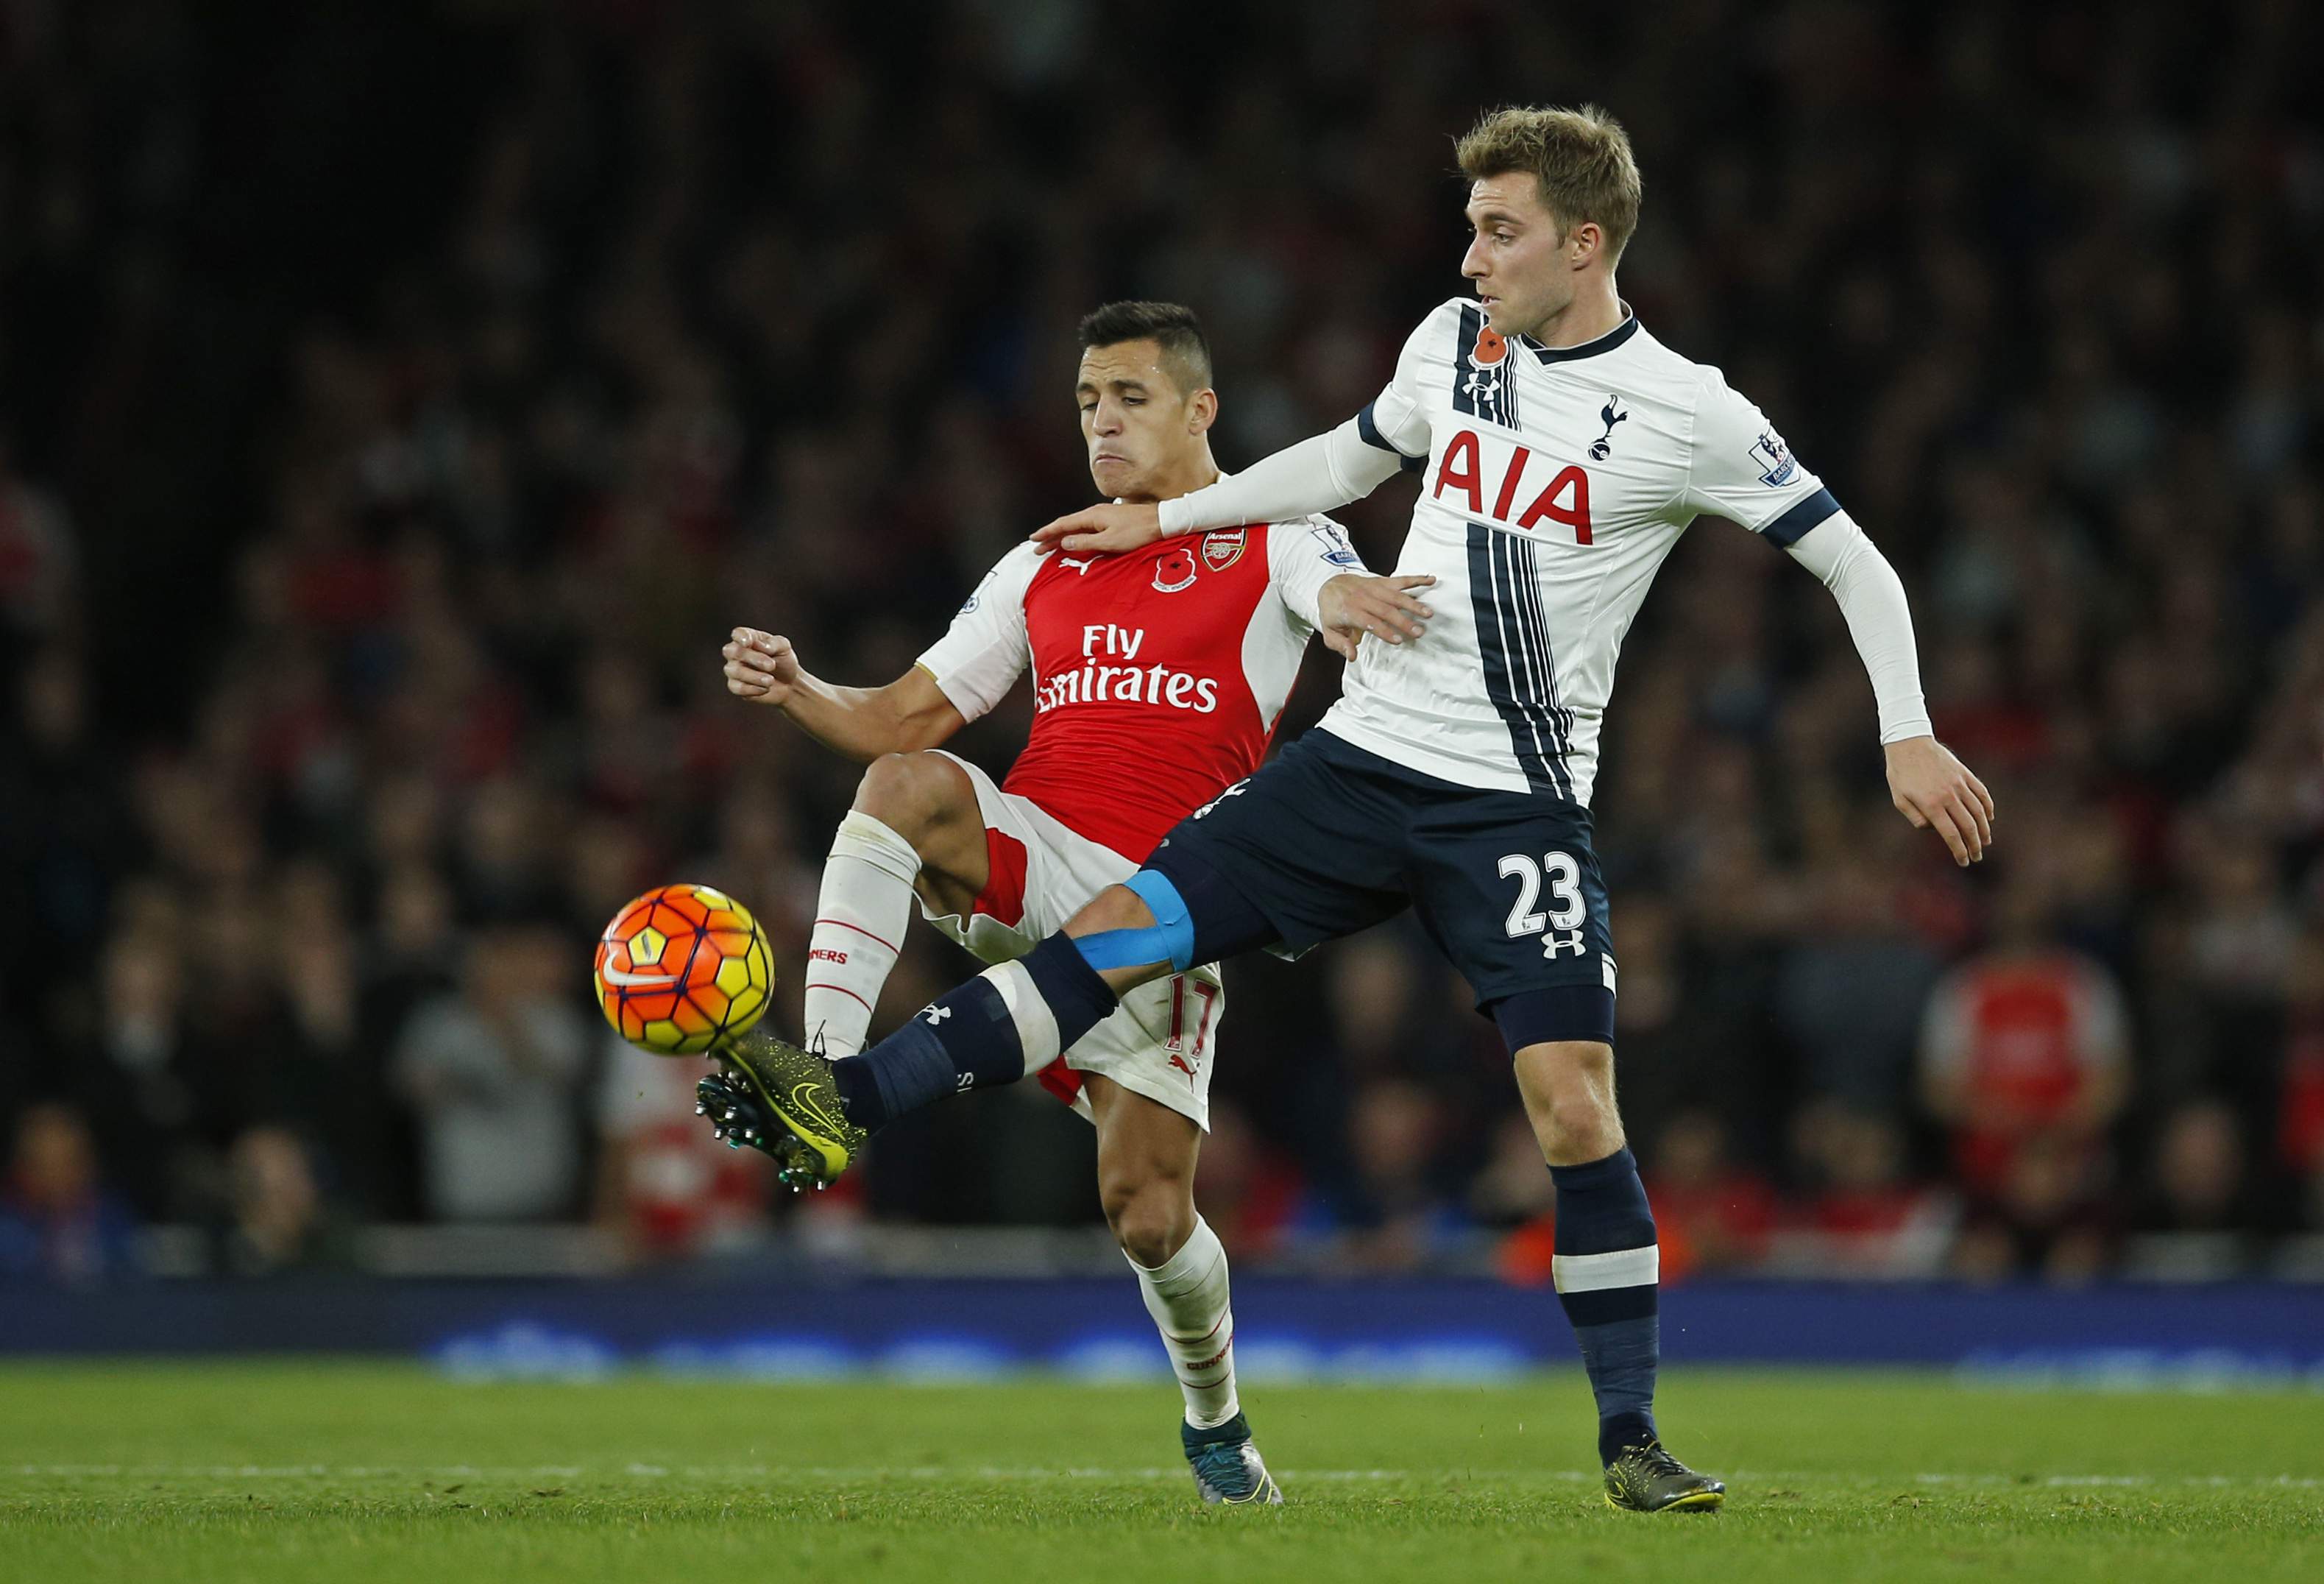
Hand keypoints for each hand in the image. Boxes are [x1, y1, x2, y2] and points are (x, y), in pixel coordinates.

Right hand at [723, 627, 800, 705]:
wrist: (788, 684)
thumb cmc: (783, 661)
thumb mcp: (784, 648)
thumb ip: (774, 643)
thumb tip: (759, 645)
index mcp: (748, 638)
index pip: (738, 633)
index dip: (740, 637)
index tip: (748, 643)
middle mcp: (736, 652)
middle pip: (732, 651)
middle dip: (752, 658)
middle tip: (771, 665)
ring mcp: (734, 669)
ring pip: (734, 671)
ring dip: (754, 676)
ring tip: (771, 680)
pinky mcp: (735, 686)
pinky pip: (737, 687)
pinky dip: (753, 689)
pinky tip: (766, 688)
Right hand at [1027, 501, 1163, 555]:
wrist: (1161, 522)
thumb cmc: (1138, 532)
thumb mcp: (1109, 542)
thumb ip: (1085, 542)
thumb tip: (1065, 542)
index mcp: (1092, 516)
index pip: (1063, 524)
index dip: (1047, 533)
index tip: (1035, 539)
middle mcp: (1095, 513)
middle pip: (1068, 525)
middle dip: (1052, 536)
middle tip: (1039, 548)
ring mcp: (1103, 516)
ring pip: (1077, 526)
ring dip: (1063, 536)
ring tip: (1052, 546)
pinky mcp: (1111, 520)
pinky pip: (1086, 527)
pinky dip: (1076, 535)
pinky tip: (1075, 541)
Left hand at [1316, 573, 1437, 660]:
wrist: (1330, 585)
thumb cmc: (1333, 612)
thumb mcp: (1330, 631)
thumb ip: (1340, 645)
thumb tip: (1352, 656)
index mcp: (1350, 611)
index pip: (1369, 622)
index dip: (1384, 631)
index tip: (1398, 640)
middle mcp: (1363, 597)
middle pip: (1386, 610)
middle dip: (1404, 621)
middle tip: (1419, 631)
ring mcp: (1374, 588)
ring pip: (1396, 595)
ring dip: (1413, 603)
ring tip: (1428, 613)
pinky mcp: (1382, 581)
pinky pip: (1401, 580)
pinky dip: (1416, 579)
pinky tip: (1431, 580)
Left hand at [1885, 736, 1993, 866]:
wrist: (1909, 743)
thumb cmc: (1900, 773)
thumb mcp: (1899, 799)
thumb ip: (1915, 817)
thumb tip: (1932, 828)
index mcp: (1931, 804)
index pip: (1951, 834)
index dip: (1959, 850)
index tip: (1963, 861)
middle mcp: (1949, 795)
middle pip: (1968, 826)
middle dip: (1974, 845)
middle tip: (1977, 857)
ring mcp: (1959, 783)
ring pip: (1979, 811)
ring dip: (1984, 829)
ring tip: (1985, 841)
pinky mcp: (1965, 774)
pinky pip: (1982, 793)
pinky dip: (1988, 807)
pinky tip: (1989, 817)